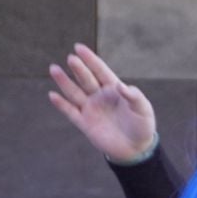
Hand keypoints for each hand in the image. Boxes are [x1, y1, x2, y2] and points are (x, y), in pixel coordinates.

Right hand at [48, 43, 156, 163]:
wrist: (135, 149)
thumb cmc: (142, 126)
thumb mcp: (143, 110)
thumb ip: (135, 97)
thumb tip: (121, 86)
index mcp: (113, 89)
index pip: (100, 71)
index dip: (90, 59)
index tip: (79, 48)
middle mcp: (99, 96)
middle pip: (86, 79)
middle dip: (79, 69)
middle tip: (71, 58)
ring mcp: (90, 109)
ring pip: (74, 92)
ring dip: (64, 82)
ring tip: (54, 69)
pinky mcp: (85, 123)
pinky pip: (70, 112)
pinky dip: (61, 104)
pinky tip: (53, 95)